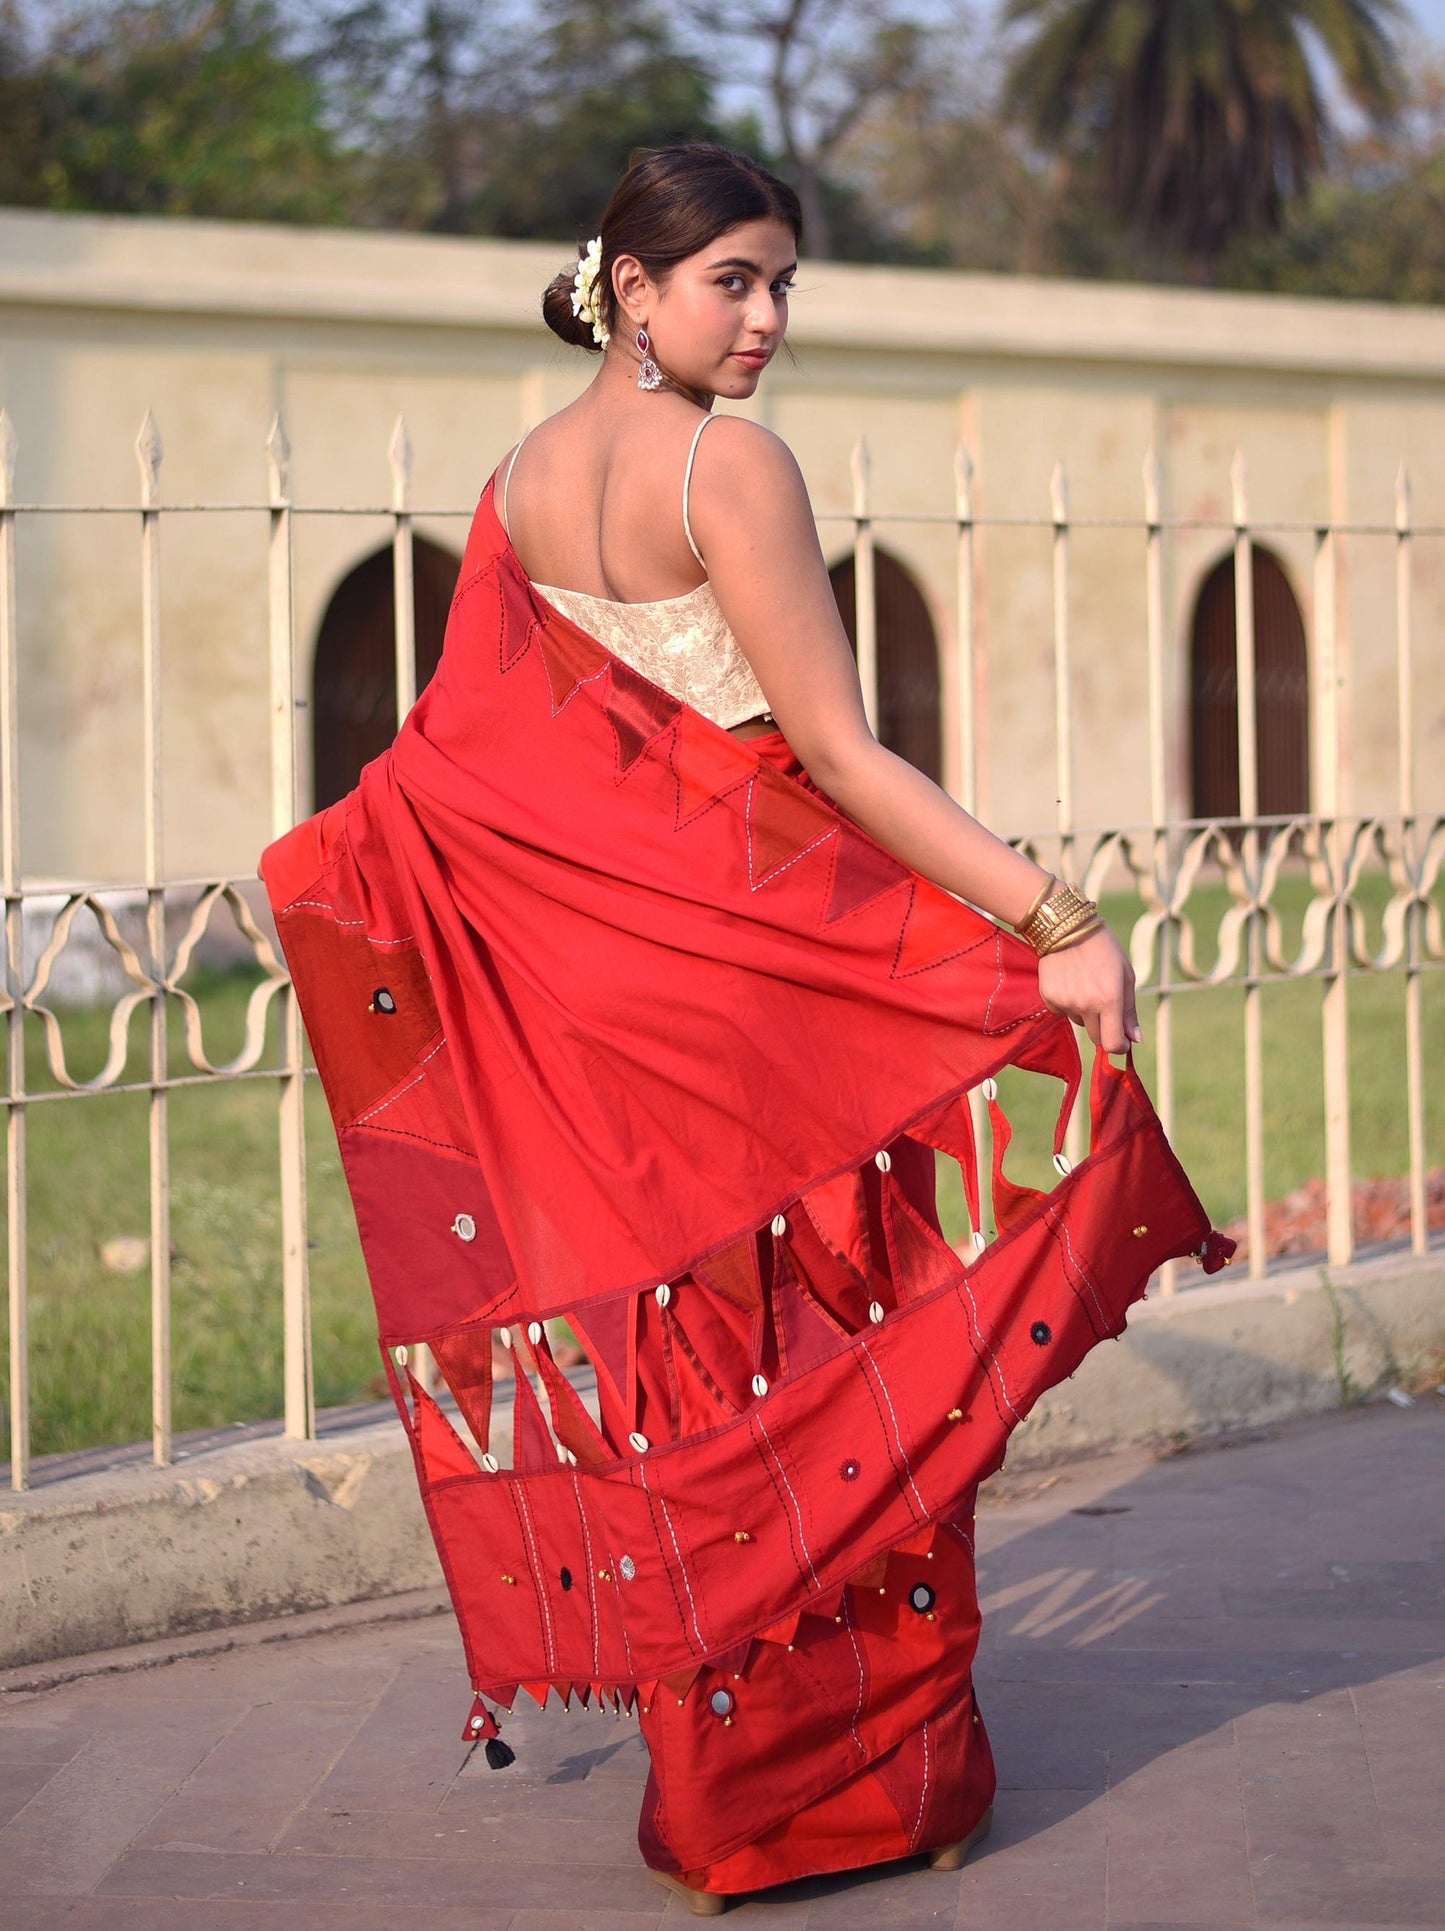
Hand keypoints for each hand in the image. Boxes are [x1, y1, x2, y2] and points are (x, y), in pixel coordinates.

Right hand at [1035, 924, 1139, 1054]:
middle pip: (1097, 1038)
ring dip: (1086, 1013)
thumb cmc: (1103, 949)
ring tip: (1085, 984)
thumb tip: (1134, 1039)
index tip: (1122, 1041)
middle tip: (1105, 1008)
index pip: (1113, 1044)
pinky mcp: (1049, 998)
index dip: (1119, 1047)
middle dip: (1105, 1030)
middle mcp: (1086, 1005)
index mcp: (1110, 999)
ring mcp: (1065, 1002)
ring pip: (1080, 1022)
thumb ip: (1129, 1011)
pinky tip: (1070, 981)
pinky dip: (1068, 1004)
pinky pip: (1063, 1012)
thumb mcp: (1125, 976)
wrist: (1066, 927)